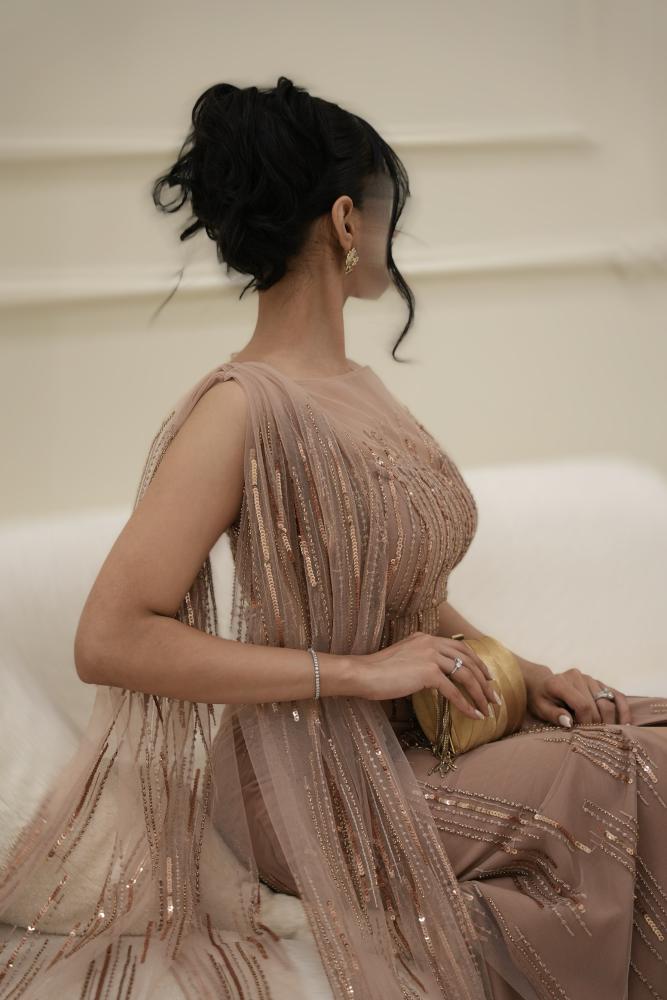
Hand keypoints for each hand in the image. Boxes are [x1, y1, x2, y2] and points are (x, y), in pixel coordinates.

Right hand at [355, 631, 502, 722]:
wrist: (363, 673)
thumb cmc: (378, 672)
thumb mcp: (404, 659)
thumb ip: (421, 662)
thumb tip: (436, 678)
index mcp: (426, 638)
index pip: (461, 648)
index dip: (477, 663)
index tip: (487, 678)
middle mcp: (431, 643)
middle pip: (469, 661)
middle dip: (485, 681)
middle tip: (495, 697)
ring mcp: (430, 656)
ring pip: (466, 676)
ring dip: (480, 694)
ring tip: (489, 710)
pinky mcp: (428, 673)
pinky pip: (453, 691)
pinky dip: (466, 705)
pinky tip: (474, 715)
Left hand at [521, 660, 631, 726]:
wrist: (541, 683)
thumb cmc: (540, 699)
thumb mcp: (540, 708)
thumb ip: (554, 714)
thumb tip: (569, 723)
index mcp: (560, 682)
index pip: (582, 705)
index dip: (587, 723)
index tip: (584, 735)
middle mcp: (577, 676)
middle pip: (597, 705)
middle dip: (599, 724)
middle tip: (597, 739)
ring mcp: (590, 678)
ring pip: (608, 701)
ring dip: (611, 720)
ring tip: (610, 735)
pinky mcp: (599, 683)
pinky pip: (617, 695)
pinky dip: (623, 709)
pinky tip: (626, 723)